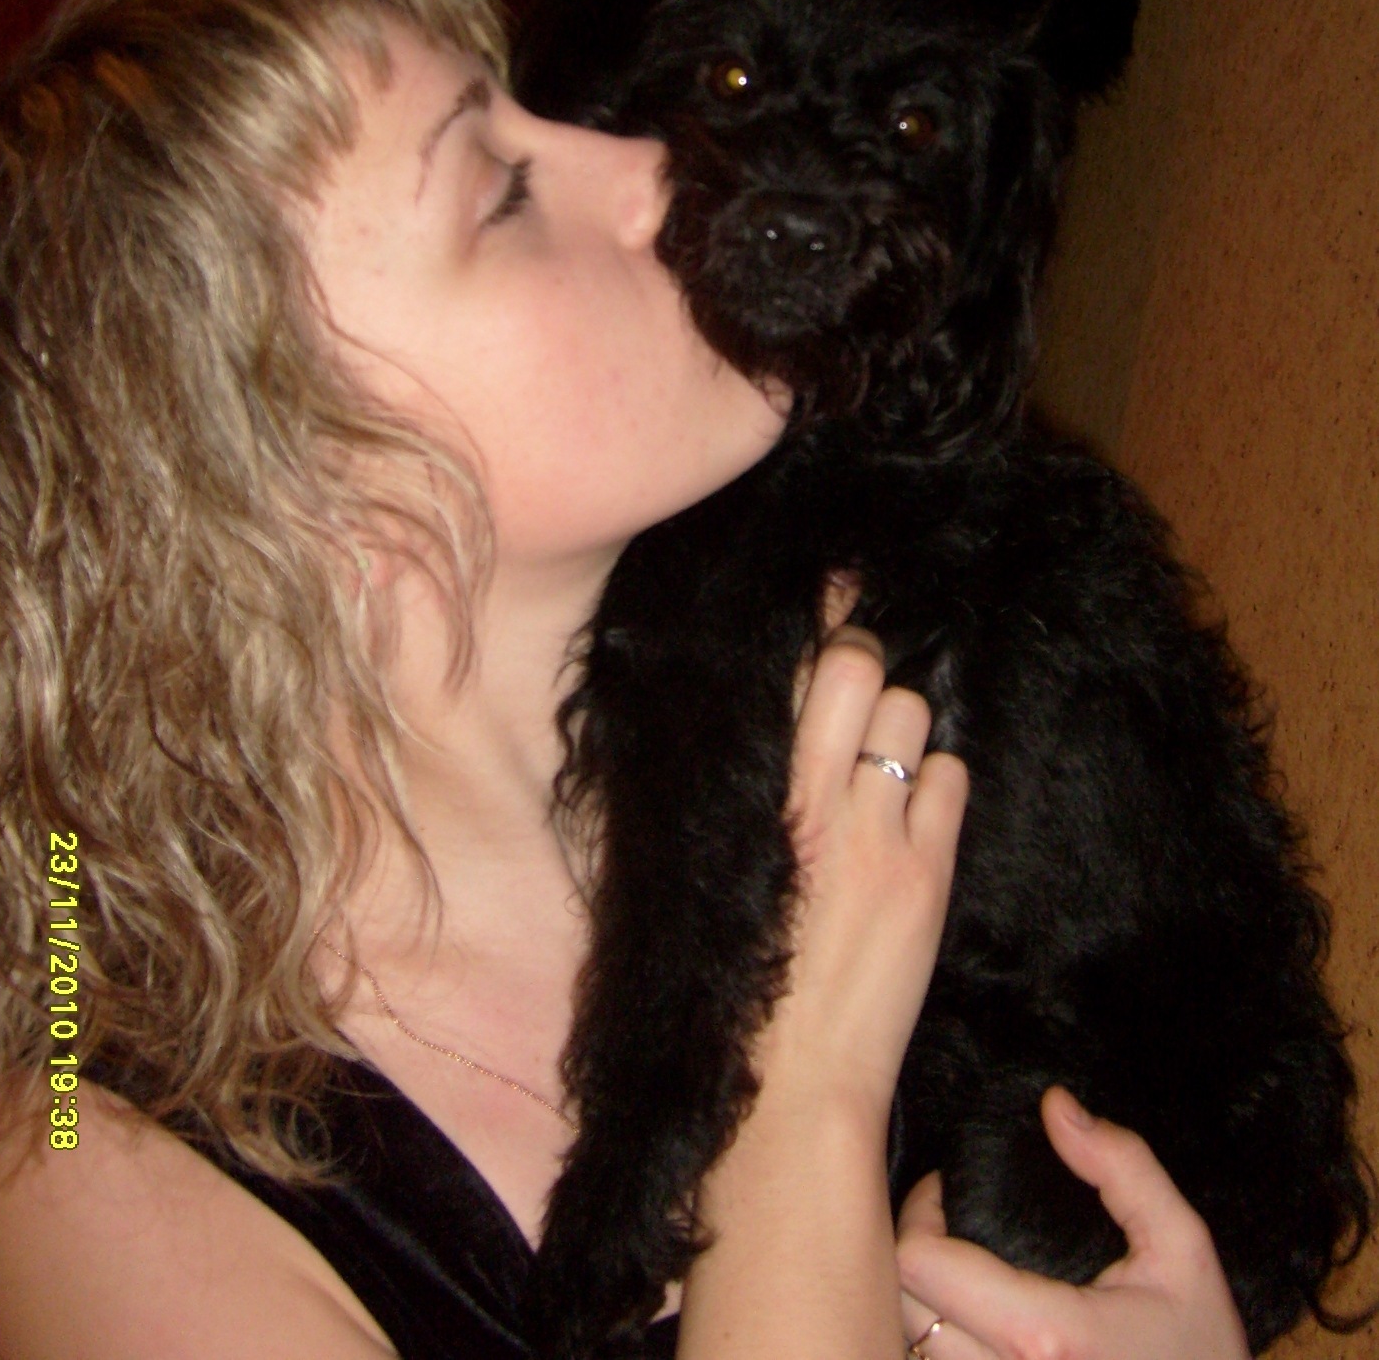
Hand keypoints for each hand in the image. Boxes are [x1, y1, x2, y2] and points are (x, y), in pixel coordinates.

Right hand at [758, 618, 968, 1123]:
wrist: (782, 1084)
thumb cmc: (732, 982)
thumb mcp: (716, 872)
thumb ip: (744, 797)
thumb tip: (775, 735)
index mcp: (741, 797)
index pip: (782, 674)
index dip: (816, 617)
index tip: (836, 584)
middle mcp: (804, 799)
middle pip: (854, 664)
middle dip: (863, 654)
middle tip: (864, 673)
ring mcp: (871, 833)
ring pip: (912, 713)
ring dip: (905, 729)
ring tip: (887, 771)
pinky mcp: (924, 874)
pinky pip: (952, 780)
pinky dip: (939, 787)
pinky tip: (915, 820)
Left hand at [896, 1087, 1252, 1359]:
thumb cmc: (1203, 1351)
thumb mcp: (1183, 1250)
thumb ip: (1123, 1168)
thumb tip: (1055, 1105)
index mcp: (1044, 1336)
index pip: (919, 1262)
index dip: (920, 1210)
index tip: (949, 1189)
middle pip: (899, 1305)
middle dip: (911, 1252)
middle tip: (945, 1222)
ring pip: (909, 1347)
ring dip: (917, 1303)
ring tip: (952, 1270)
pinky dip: (935, 1344)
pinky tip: (965, 1318)